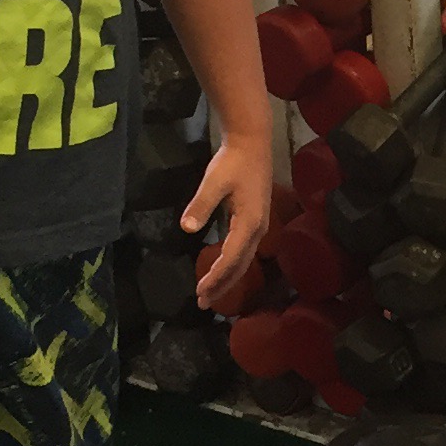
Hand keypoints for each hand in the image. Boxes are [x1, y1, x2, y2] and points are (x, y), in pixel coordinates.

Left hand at [183, 130, 271, 309]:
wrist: (252, 142)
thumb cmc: (233, 161)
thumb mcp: (214, 181)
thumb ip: (201, 204)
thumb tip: (186, 227)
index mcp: (249, 223)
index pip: (231, 258)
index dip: (216, 277)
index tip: (199, 292)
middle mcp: (258, 229)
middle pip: (240, 266)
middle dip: (222, 285)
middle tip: (203, 303)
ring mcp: (259, 225)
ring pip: (244, 260)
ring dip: (227, 278)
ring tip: (210, 293)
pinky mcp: (255, 220)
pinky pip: (243, 250)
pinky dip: (232, 265)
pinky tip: (221, 268)